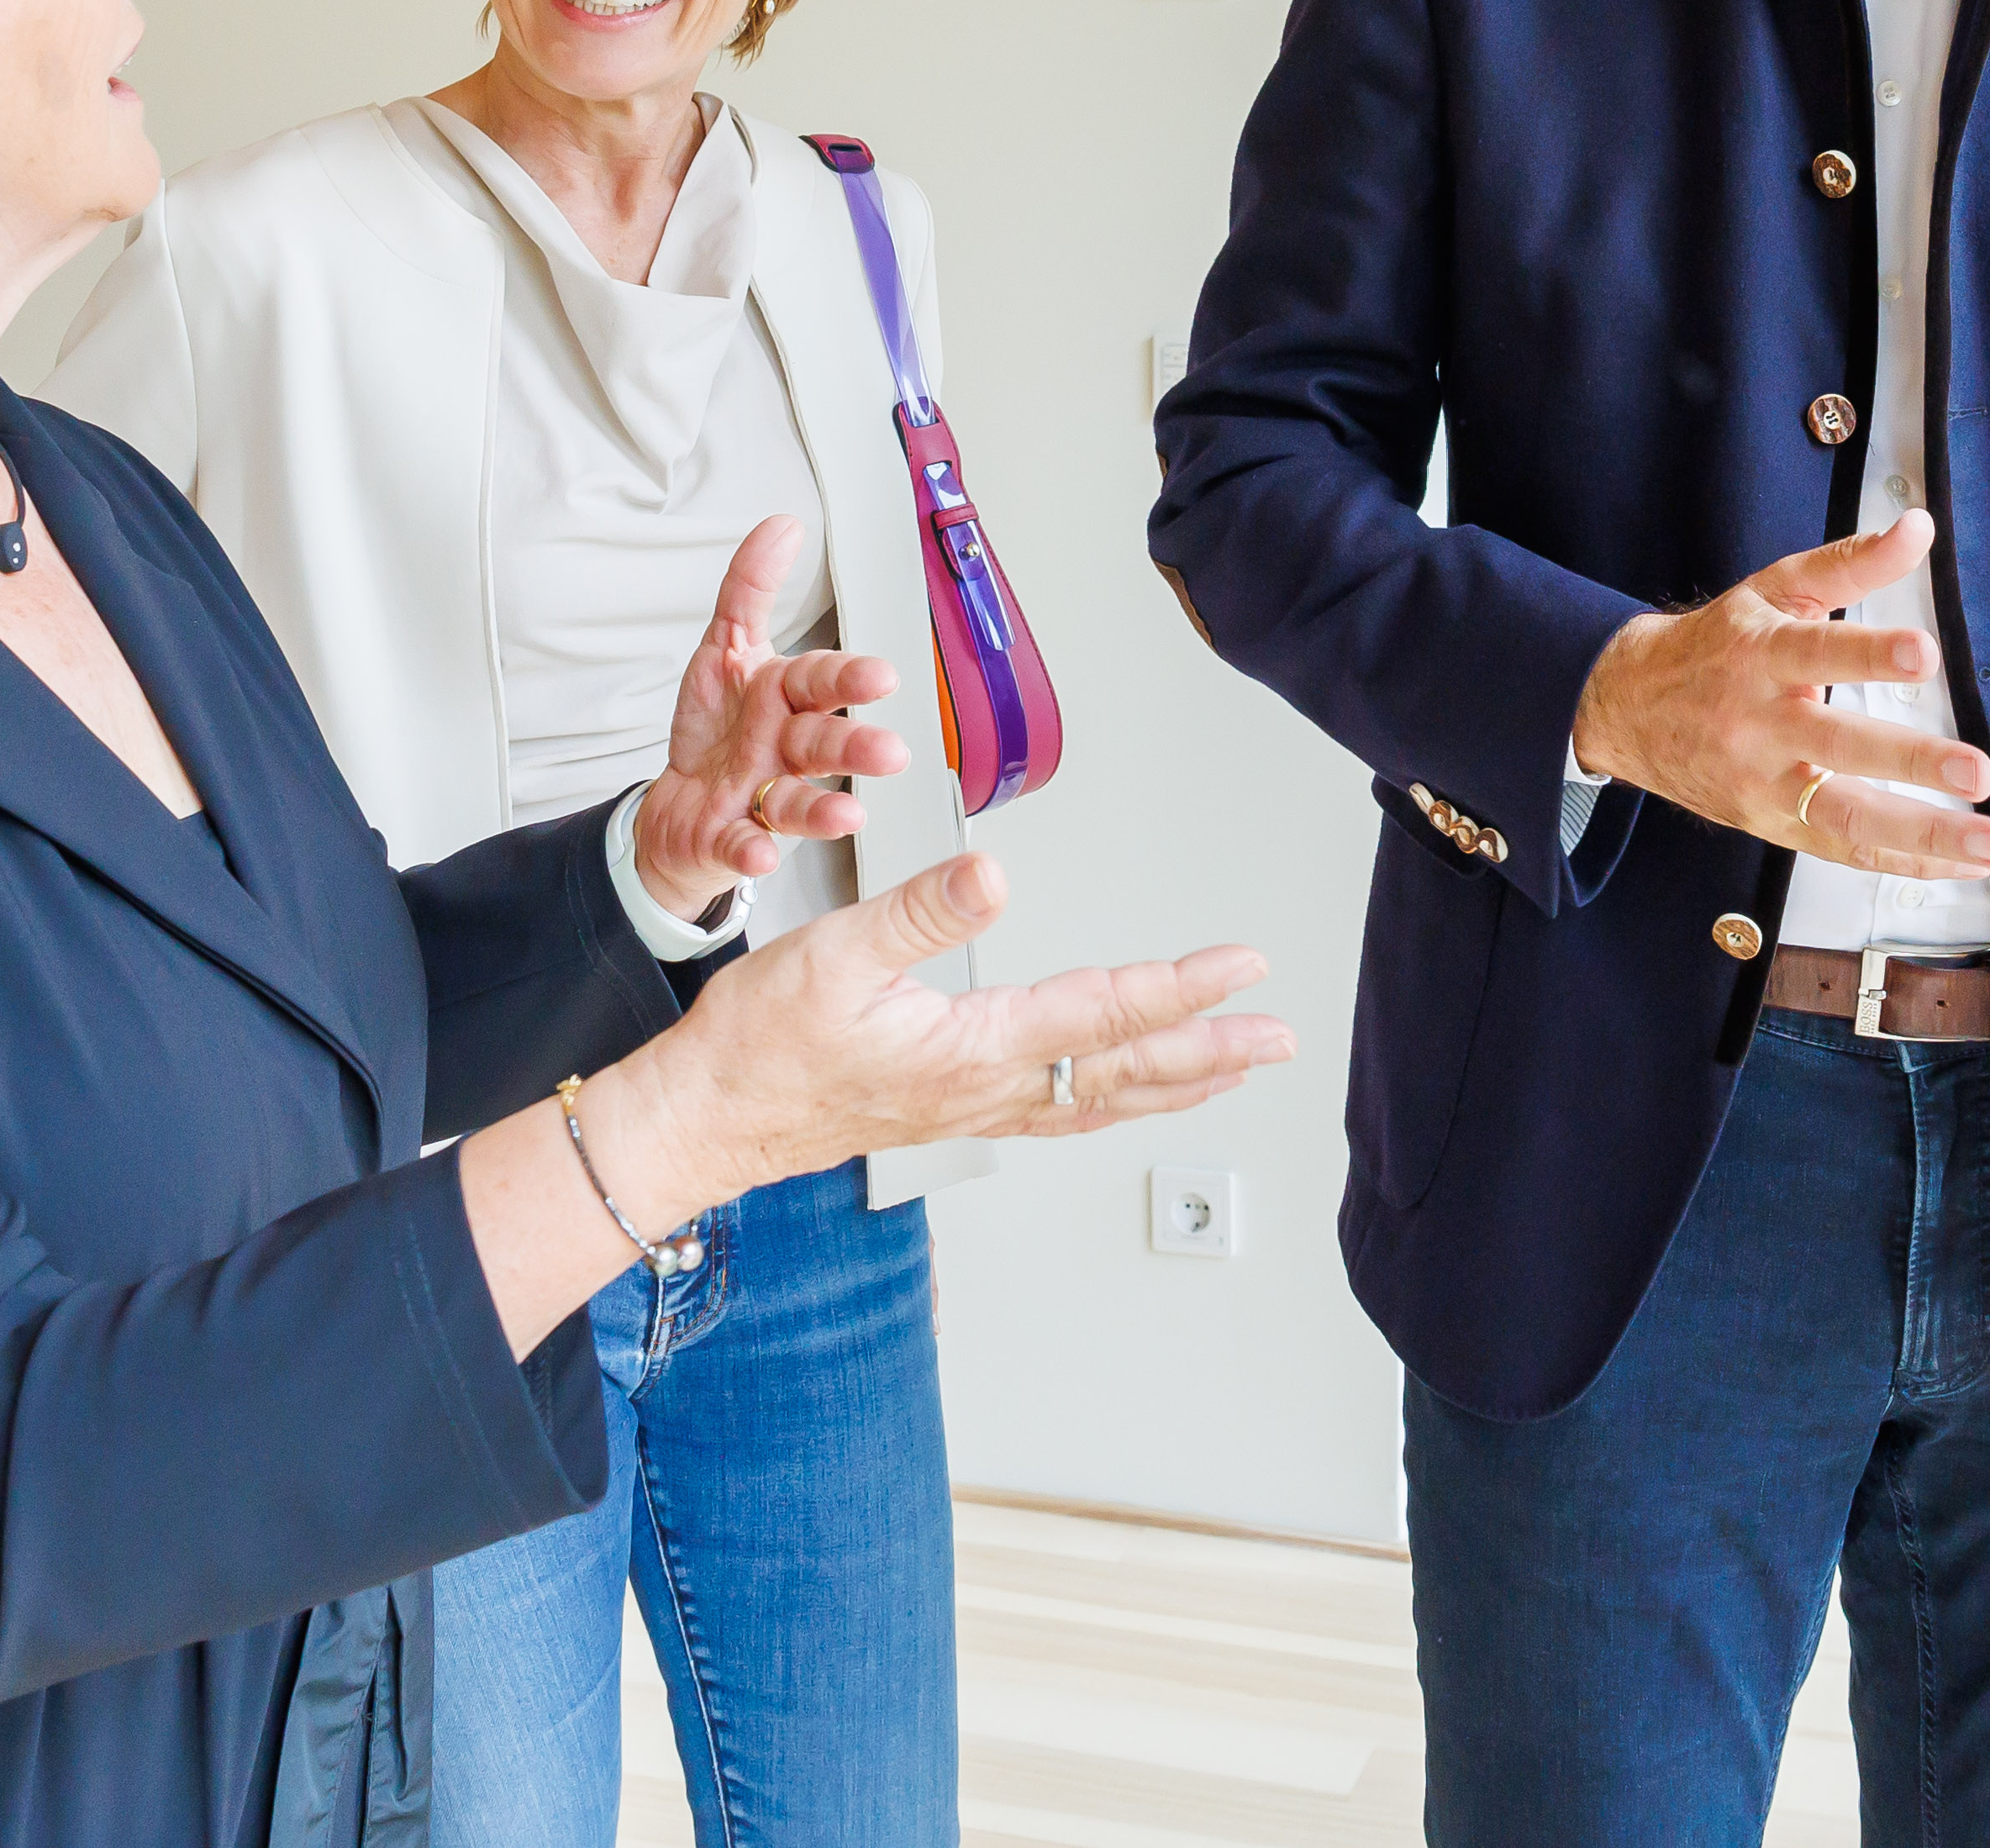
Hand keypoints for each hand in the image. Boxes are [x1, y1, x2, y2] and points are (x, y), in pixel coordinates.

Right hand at [605, 852, 1295, 1209]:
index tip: (1241, 967)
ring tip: (1235, 1068)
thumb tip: (994, 872)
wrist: (710, 1118)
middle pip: (1124, 1073)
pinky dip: (1115, 1100)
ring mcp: (975, 1110)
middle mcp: (988, 1090)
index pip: (1100, 1014)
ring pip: (1101, 1100)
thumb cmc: (758, 1044)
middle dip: (1210, 1051)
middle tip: (1280, 1037)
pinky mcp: (955, 1112)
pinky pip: (1062, 1111)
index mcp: (971, 1047)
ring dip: (1176, 1083)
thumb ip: (920, 911)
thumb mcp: (832, 955)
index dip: (1179, 989)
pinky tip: (1128, 1093)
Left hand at [628, 517, 909, 923]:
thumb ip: (750, 587)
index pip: (820, 680)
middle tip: (889, 752)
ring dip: (825, 811)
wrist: (681, 807)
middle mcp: (782, 750)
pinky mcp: (732, 838)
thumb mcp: (725, 647)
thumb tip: (782, 526)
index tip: (881, 676)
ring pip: (800, 802)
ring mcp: (761, 797)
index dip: (846, 677)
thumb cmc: (718, 728)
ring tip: (848, 817)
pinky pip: (743, 846)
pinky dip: (751, 852)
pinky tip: (760, 854)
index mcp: (784, 699)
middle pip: (822, 743)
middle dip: (855, 745)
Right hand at [1569, 512, 1989, 876]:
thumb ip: (1850, 564)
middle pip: (1838, 749)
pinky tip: (1964, 863)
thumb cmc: (1715, 648)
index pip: (1816, 653)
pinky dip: (1906, 861)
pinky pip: (1845, 850)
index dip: (1868, 655)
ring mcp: (1764, 785)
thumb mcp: (1772, 591)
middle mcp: (1759, 727)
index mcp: (1759, 656)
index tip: (1922, 653)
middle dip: (1912, 762)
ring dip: (1924, 835)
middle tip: (1977, 770)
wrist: (1628, 709)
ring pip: (1846, 817)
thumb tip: (1918, 528)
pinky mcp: (1772, 826)